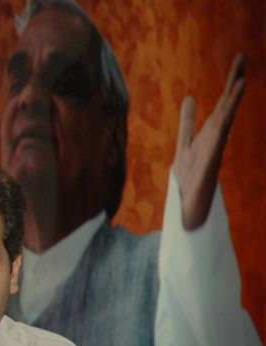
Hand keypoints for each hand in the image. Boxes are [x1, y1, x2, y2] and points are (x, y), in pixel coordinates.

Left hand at [174, 54, 246, 230]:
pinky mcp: (208, 165)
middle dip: (233, 83)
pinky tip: (225, 118)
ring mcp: (213, 151)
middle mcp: (215, 139)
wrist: (188, 207)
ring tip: (241, 80)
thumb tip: (190, 96)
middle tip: (242, 56)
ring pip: (224, 123)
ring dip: (232, 103)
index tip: (240, 60)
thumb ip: (188, 121)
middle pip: (225, 107)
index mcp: (210, 132)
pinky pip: (215, 145)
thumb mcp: (185, 142)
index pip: (222, 103)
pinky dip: (221, 131)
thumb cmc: (190, 176)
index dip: (230, 82)